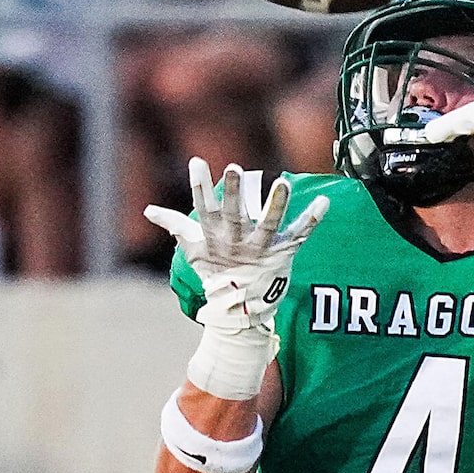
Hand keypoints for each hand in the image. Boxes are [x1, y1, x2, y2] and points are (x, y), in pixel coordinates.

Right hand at [144, 158, 327, 327]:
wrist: (238, 310)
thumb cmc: (215, 272)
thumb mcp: (192, 249)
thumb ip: (174, 225)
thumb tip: (148, 210)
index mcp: (214, 237)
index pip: (203, 208)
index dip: (200, 185)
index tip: (197, 162)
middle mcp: (235, 242)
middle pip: (233, 214)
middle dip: (232, 192)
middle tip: (233, 168)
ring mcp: (259, 249)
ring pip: (268, 225)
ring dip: (276, 205)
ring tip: (282, 184)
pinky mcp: (282, 254)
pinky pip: (299, 235)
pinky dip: (312, 219)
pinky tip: (324, 201)